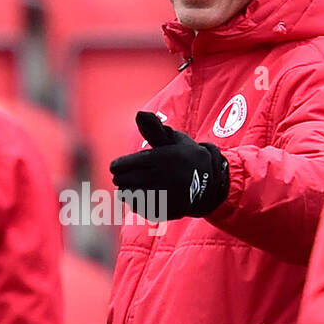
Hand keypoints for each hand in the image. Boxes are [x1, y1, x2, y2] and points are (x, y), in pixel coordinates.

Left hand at [109, 112, 228, 220]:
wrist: (210, 182)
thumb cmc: (185, 157)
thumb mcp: (173, 139)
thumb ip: (154, 129)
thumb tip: (139, 114)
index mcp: (164, 157)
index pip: (131, 163)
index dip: (118, 166)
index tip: (114, 167)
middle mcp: (166, 176)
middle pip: (130, 179)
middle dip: (121, 179)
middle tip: (118, 178)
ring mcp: (168, 195)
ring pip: (135, 196)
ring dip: (126, 192)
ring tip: (125, 189)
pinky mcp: (170, 210)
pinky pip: (145, 209)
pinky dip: (137, 205)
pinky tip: (136, 200)